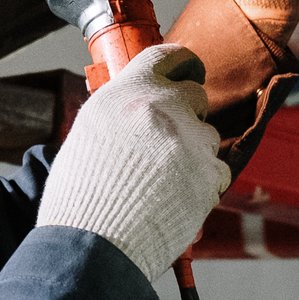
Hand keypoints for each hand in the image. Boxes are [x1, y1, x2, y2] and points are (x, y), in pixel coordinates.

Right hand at [37, 44, 230, 281]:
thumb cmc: (81, 196)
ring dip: (193, 152)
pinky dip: (202, 183)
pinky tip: (174, 198)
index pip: (168, 55)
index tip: (189, 70)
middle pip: (196, 94)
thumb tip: (138, 104)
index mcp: (127, 92)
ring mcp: (190, 140)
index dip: (183, 63)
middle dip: (187, 114)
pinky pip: (217, 170)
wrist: (93, 244)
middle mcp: (162, 107)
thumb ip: (119, 110)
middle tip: (168, 140)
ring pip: (208, 134)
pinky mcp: (209, 174)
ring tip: (162, 181)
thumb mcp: (89, 134)